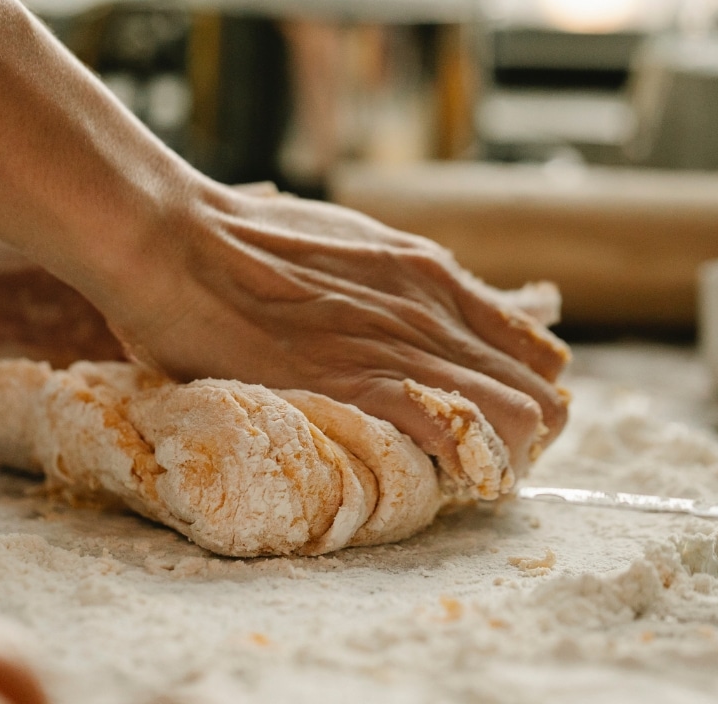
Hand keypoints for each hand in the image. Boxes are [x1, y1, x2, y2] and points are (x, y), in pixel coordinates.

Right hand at [105, 185, 570, 470]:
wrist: (179, 242)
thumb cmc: (241, 241)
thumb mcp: (346, 243)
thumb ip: (396, 279)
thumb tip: (421, 306)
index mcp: (432, 273)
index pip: (533, 348)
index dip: (520, 392)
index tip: (486, 417)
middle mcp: (436, 308)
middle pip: (538, 392)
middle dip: (519, 434)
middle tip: (471, 458)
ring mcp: (406, 346)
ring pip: (518, 418)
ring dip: (497, 455)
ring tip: (452, 473)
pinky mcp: (366, 385)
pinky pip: (457, 436)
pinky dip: (459, 464)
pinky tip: (433, 475)